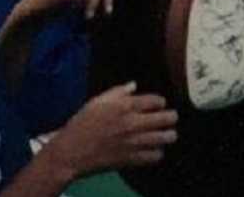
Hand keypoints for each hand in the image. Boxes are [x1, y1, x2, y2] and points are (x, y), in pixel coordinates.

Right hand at [46, 82, 178, 177]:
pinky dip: (158, 152)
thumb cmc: (83, 123)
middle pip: (166, 118)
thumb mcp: (98, 101)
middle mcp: (133, 123)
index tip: (160, 104)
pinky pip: (156, 156)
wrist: (73, 151)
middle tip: (171, 117)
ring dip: (169, 134)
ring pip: (165, 138)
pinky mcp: (132, 159)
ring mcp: (134, 142)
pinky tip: (154, 149)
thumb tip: (134, 85)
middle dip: (171, 116)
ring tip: (168, 133)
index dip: (161, 102)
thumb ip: (118, 92)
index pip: (155, 101)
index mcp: (125, 106)